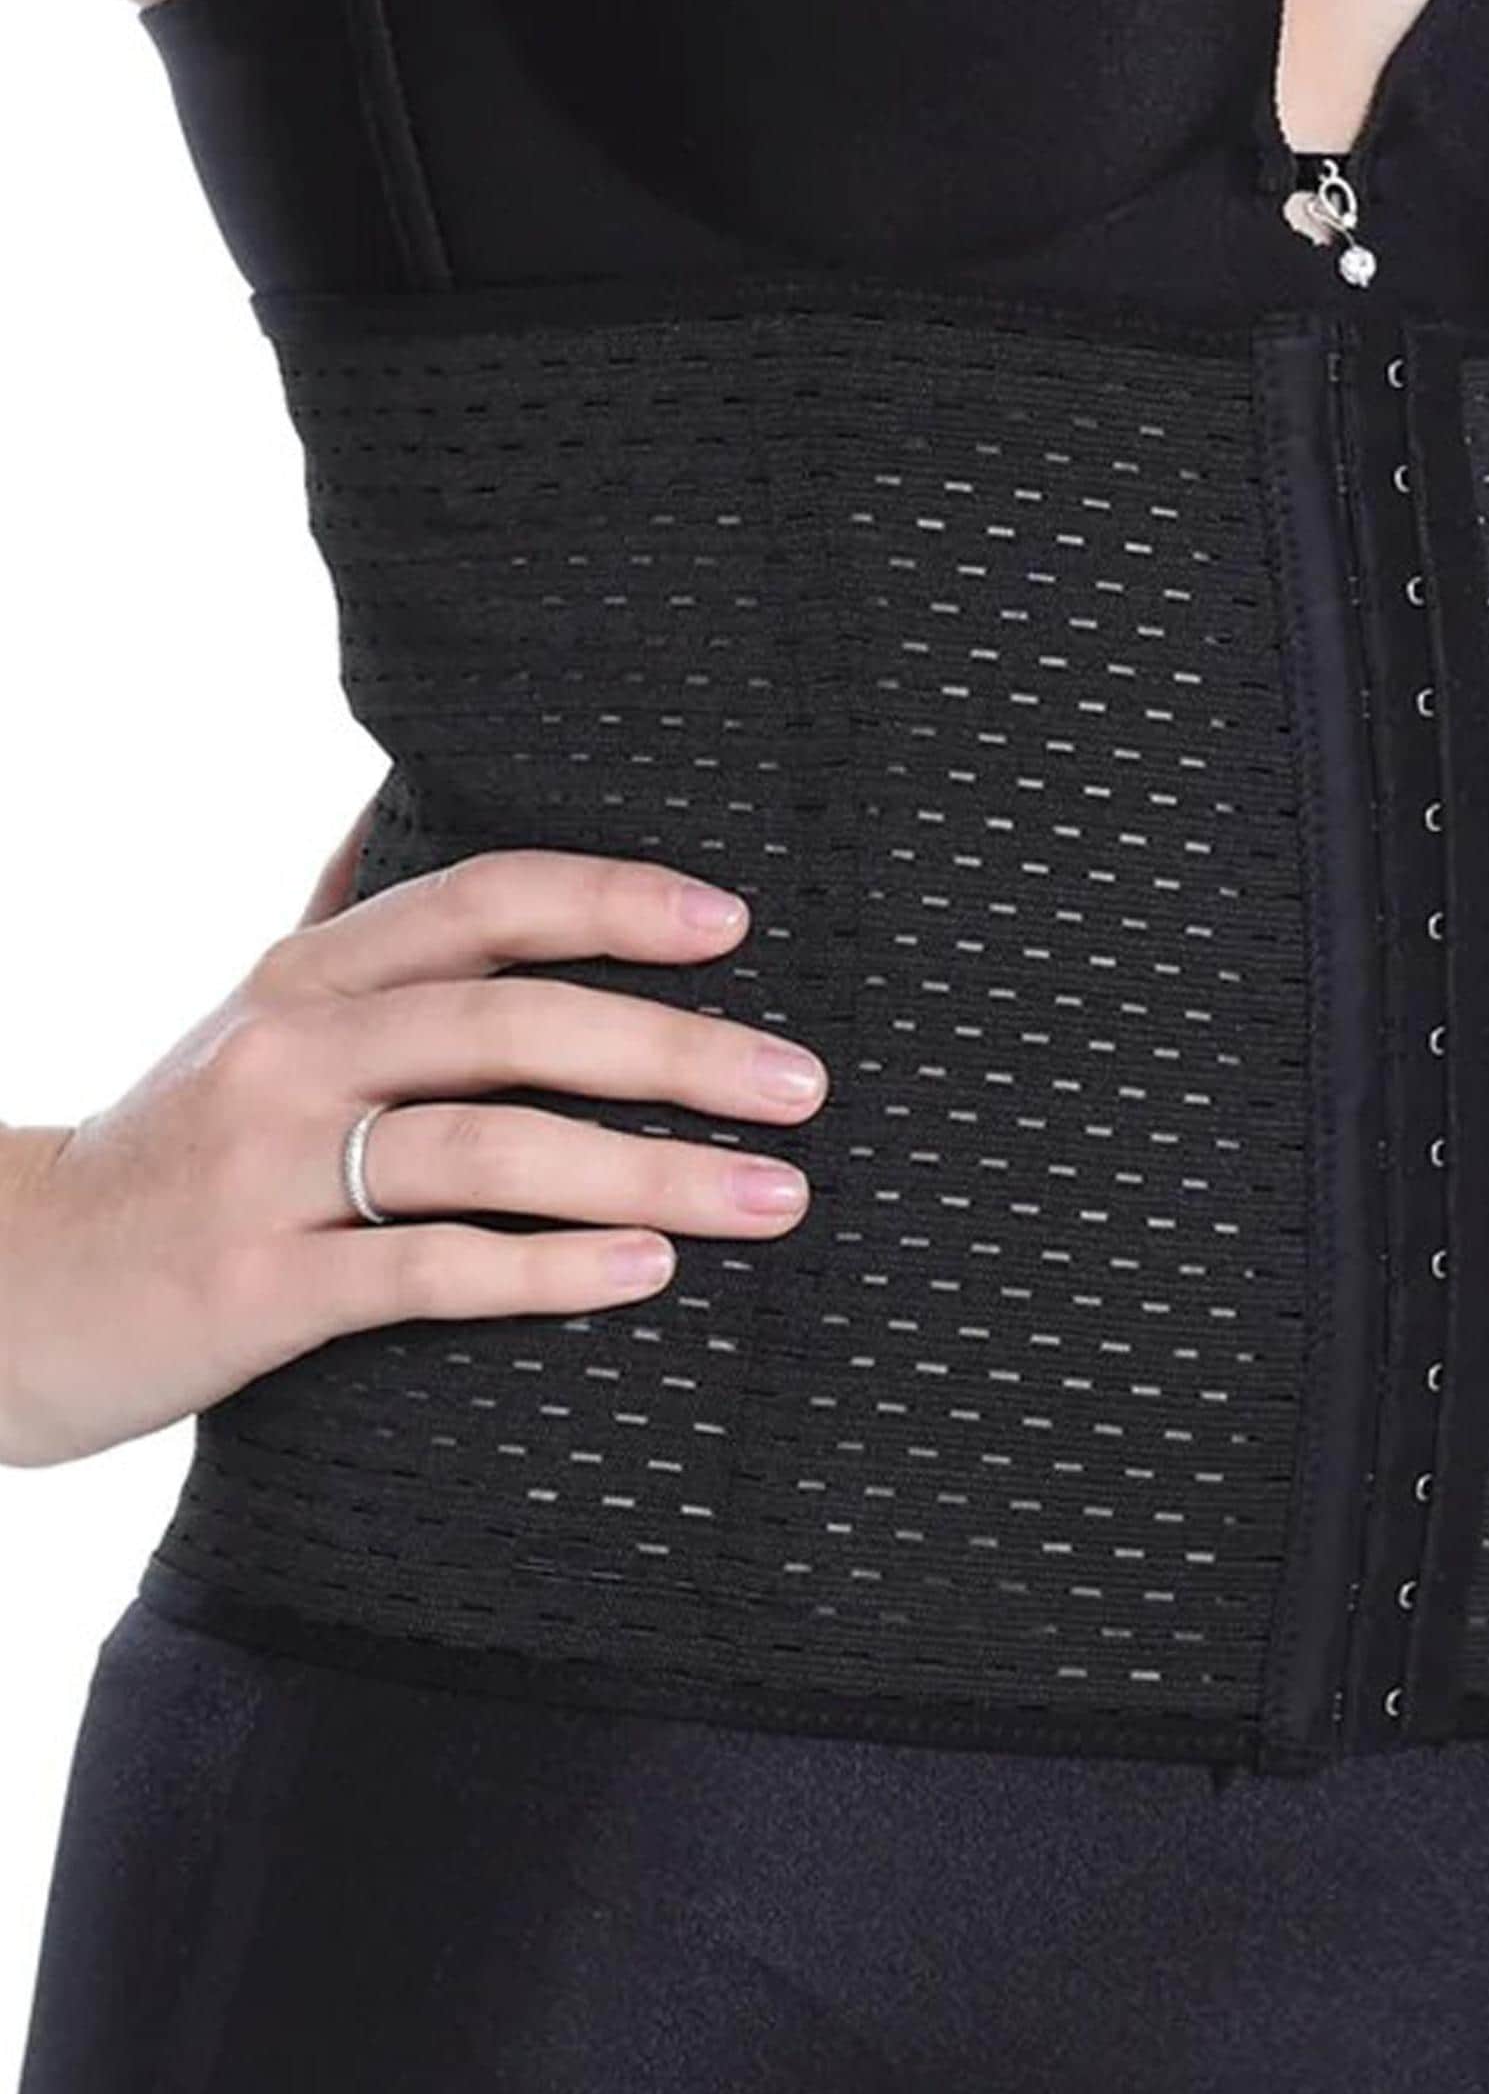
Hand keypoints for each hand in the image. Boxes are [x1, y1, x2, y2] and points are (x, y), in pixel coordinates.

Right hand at [0, 817, 826, 1467]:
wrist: (7, 1284)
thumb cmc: (175, 1149)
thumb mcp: (252, 1018)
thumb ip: (349, 926)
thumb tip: (409, 805)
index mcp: (309, 975)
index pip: (478, 901)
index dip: (610, 899)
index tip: (736, 923)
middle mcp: (288, 1049)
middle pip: (511, 1023)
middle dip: (675, 1048)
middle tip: (804, 1084)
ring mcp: (267, 1167)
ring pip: (487, 1148)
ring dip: (648, 1172)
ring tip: (773, 1198)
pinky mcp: (254, 1288)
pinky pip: (424, 1270)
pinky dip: (544, 1268)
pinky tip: (645, 1273)